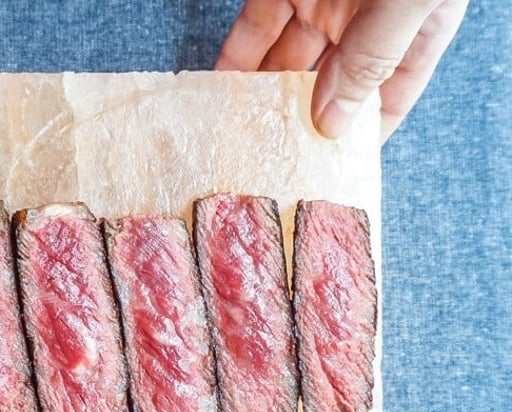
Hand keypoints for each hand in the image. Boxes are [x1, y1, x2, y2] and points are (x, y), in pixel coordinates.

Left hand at [215, 0, 467, 141]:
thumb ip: (374, 55)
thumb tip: (334, 123)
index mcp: (414, 27)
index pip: (389, 97)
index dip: (362, 138)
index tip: (329, 172)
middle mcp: (367, 19)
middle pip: (329, 86)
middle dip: (297, 124)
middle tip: (267, 163)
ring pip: (286, 62)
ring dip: (259, 97)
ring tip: (233, 136)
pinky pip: (255, 28)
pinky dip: (235, 58)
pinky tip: (216, 90)